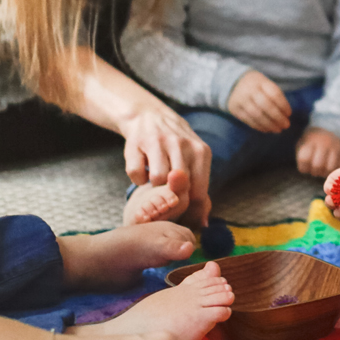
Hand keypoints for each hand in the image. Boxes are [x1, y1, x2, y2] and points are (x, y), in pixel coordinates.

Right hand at [119, 105, 212, 228]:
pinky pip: (136, 175)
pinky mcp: (136, 143)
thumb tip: (203, 224)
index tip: (183, 218)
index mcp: (201, 152)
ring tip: (155, 180)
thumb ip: (200, 189)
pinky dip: (137, 179)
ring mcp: (158, 142)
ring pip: (156, 181)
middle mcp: (181, 144)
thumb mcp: (194, 159)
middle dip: (171, 200)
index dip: (190, 212)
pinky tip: (142, 170)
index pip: (198, 193)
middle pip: (178, 189)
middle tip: (166, 199)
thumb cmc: (176, 146)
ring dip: (153, 187)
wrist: (149, 115)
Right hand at [227, 72, 291, 133]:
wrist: (233, 83)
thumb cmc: (256, 86)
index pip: (274, 93)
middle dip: (277, 117)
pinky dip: (259, 126)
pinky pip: (248, 120)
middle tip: (286, 125)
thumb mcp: (265, 84)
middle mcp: (249, 89)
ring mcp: (241, 99)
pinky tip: (267, 129)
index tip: (289, 114)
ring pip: (257, 114)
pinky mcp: (234, 109)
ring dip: (269, 124)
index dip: (283, 105)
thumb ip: (275, 96)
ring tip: (278, 129)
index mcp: (260, 81)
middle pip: (265, 105)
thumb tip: (286, 115)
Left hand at [295, 127, 339, 177]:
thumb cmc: (315, 139)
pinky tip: (332, 166)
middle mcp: (324, 143)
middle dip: (315, 171)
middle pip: (317, 166)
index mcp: (311, 140)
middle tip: (315, 169)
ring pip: (329, 169)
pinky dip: (335, 169)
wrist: (334, 125)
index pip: (304, 159)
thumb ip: (302, 153)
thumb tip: (304, 168)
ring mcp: (336, 147)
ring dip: (325, 172)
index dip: (303, 166)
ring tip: (324, 169)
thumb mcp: (304, 141)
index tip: (305, 165)